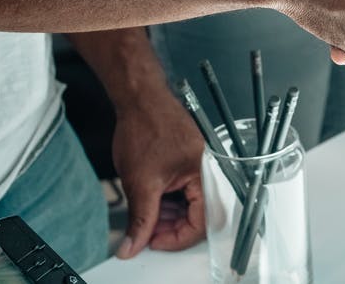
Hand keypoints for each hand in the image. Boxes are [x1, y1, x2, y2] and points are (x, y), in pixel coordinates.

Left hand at [112, 89, 206, 258]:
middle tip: (146, 230)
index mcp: (207, 175)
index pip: (202, 222)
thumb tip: (133, 245)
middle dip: (170, 226)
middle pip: (198, 215)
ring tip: (146, 212)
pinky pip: (187, 189)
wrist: (140, 99)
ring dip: (168, 213)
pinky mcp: (192, 161)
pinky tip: (152, 198)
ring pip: (190, 204)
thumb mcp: (140, 183)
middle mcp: (210, 171)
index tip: (153, 242)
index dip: (176, 238)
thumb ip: (139, 219)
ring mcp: (202, 165)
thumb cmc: (146, 126)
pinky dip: (169, 199)